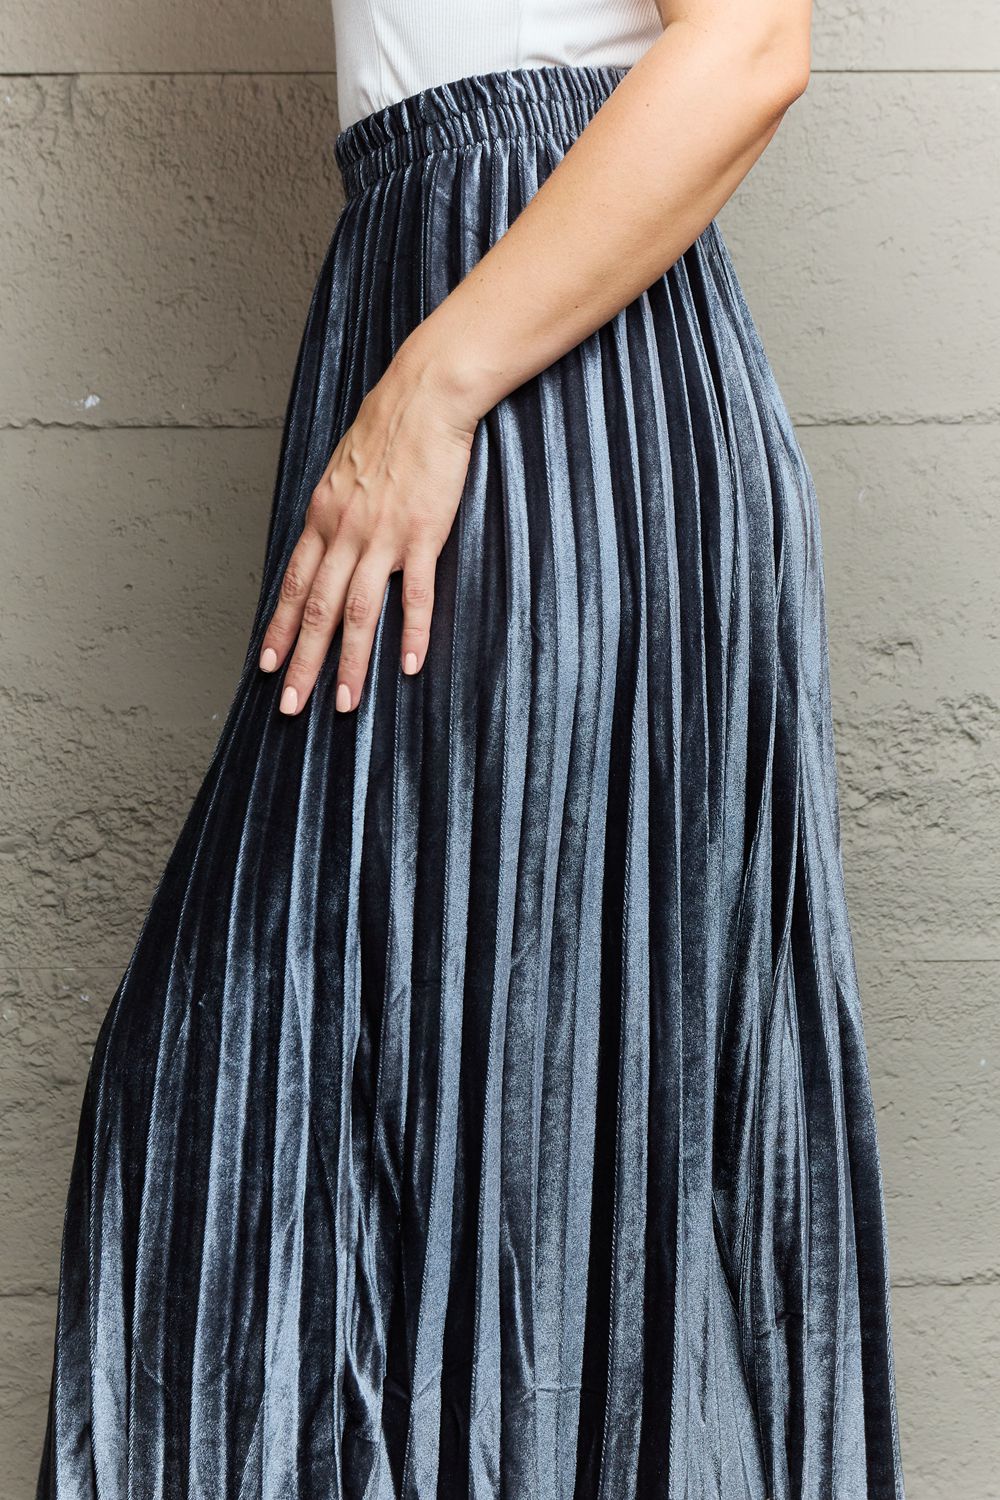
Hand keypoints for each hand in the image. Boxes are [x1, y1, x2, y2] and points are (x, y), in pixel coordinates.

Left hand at [258, 344, 477, 714]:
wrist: (424, 397)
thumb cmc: (388, 429)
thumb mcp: (343, 471)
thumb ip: (334, 512)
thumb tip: (327, 543)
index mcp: (323, 518)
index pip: (294, 587)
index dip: (278, 630)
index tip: (266, 665)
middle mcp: (344, 533)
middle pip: (318, 611)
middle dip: (301, 663)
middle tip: (290, 707)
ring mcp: (383, 537)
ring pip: (359, 613)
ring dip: (350, 663)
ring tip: (345, 704)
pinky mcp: (423, 535)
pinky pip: (414, 594)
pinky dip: (412, 633)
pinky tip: (410, 665)